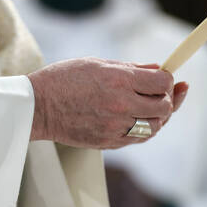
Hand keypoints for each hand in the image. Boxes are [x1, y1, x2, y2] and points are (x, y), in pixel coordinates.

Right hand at [27, 57, 187, 148]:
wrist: (38, 107)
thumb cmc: (63, 79)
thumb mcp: (96, 63)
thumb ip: (130, 67)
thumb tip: (157, 68)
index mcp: (119, 80)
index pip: (163, 82)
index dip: (168, 79)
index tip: (163, 78)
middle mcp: (121, 105)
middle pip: (164, 106)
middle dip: (166, 98)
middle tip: (159, 93)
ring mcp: (115, 127)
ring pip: (155, 126)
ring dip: (158, 116)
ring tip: (149, 107)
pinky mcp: (108, 142)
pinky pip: (139, 138)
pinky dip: (144, 128)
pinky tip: (138, 118)